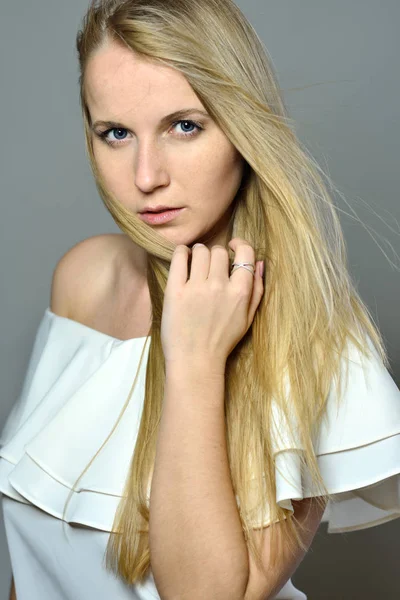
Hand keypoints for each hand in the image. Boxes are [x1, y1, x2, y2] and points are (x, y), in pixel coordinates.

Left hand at [161, 238, 263, 366]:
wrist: (195, 361)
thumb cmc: (222, 341)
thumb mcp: (248, 318)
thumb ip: (257, 290)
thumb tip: (259, 263)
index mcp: (240, 292)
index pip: (245, 253)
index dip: (239, 245)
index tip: (232, 246)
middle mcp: (219, 286)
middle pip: (219, 251)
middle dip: (215, 255)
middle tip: (209, 266)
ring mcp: (196, 287)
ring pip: (200, 251)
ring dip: (198, 253)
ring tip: (195, 264)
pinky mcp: (176, 291)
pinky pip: (179, 258)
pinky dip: (181, 253)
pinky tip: (183, 259)